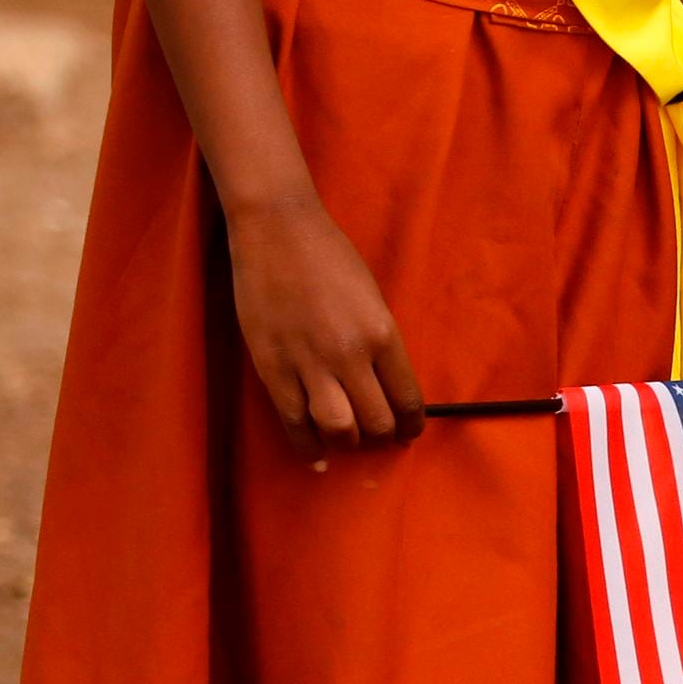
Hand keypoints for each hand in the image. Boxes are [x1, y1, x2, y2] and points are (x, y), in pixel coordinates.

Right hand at [225, 196, 422, 460]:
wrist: (277, 229)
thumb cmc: (330, 258)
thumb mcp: (373, 301)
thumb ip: (380, 345)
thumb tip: (385, 386)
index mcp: (383, 335)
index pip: (408, 400)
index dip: (411, 426)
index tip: (408, 432)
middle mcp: (350, 354)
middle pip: (377, 422)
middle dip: (381, 437)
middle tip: (377, 437)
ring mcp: (308, 362)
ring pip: (339, 430)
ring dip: (346, 442)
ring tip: (346, 440)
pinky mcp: (272, 365)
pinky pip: (293, 421)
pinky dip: (307, 445)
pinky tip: (315, 454)